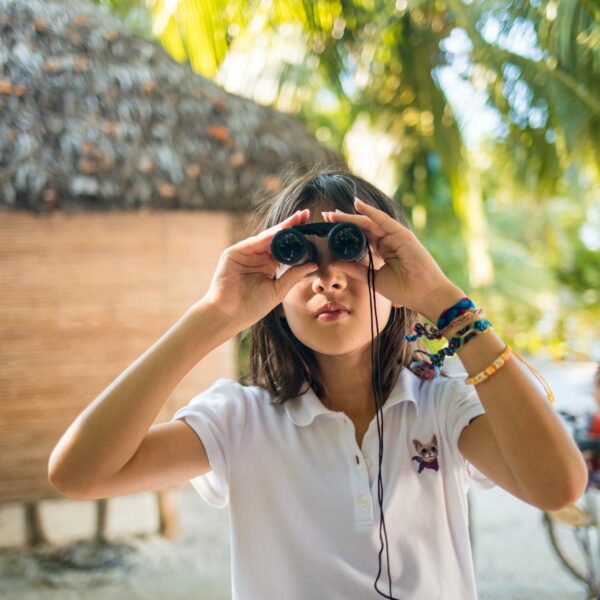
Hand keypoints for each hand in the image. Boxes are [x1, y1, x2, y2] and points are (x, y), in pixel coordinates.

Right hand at [202, 209, 317, 331]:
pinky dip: (266, 237)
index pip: (285, 247)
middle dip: (291, 226)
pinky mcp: (234, 253)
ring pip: (266, 237)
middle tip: (305, 214)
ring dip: (281, 228)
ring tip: (297, 219)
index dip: (297, 237)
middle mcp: (258, 255)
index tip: (311, 227)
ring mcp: (246, 253)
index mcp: (268, 264)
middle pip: (276, 237)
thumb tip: (313, 264)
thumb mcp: (278, 290)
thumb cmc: (252, 306)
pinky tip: (279, 231)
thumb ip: (293, 276)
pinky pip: (252, 242)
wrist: (229, 315)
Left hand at [323, 197, 463, 322]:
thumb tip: (334, 263)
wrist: (426, 295)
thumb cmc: (405, 289)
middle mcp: (388, 240)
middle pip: (362, 227)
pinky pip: (383, 220)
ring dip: (351, 216)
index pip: (360, 237)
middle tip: (326, 215)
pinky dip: (371, 212)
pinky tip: (357, 205)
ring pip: (369, 222)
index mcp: (383, 250)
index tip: (328, 227)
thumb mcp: (373, 279)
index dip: (344, 231)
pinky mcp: (402, 234)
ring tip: (333, 213)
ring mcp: (395, 236)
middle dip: (344, 221)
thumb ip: (355, 269)